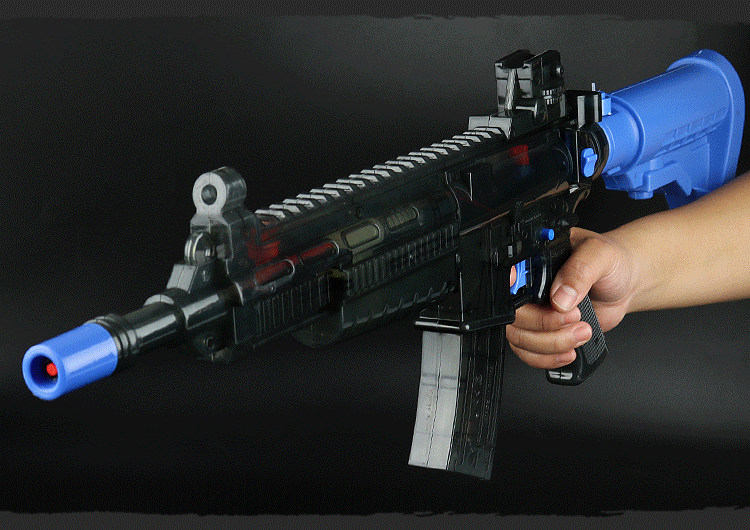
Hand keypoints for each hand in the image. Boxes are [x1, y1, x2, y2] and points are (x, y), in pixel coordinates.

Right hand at [506, 227, 637, 369]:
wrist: (625, 283)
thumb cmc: (611, 262)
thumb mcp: (599, 255)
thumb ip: (579, 271)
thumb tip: (560, 297)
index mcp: (533, 263)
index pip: (510, 283)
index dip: (517, 296)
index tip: (543, 304)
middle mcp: (527, 289)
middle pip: (514, 316)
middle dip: (545, 325)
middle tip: (576, 318)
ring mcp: (533, 313)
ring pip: (520, 339)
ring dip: (551, 345)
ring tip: (582, 334)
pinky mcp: (542, 333)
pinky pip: (530, 353)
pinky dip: (548, 358)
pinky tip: (569, 352)